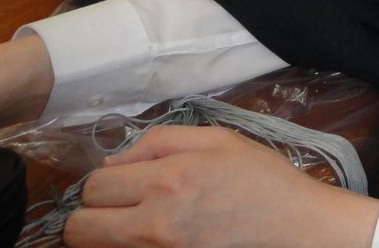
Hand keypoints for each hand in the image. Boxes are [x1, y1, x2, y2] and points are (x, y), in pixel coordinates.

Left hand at [63, 125, 378, 247]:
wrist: (299, 231)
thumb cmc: (264, 181)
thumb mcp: (220, 140)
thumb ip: (161, 140)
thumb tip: (114, 160)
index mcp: (169, 180)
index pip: (94, 185)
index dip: (104, 182)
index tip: (123, 184)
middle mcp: (156, 223)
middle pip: (79, 229)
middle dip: (91, 215)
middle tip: (117, 209)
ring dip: (104, 236)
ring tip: (132, 224)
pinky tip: (153, 238)